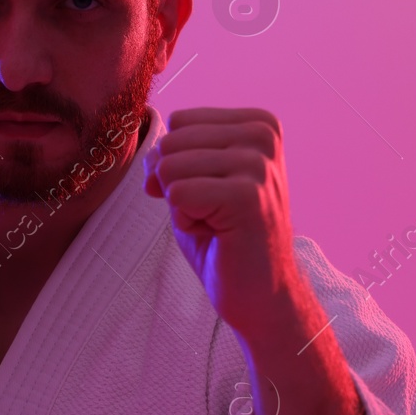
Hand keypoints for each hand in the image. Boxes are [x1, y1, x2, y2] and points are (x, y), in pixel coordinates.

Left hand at [143, 108, 308, 343]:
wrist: (260, 293)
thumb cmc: (225, 237)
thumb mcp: (192, 181)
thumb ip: (170, 155)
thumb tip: (152, 158)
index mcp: (258, 123)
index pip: (179, 122)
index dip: (179, 165)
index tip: (212, 194)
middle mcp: (263, 135)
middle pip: (171, 142)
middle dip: (176, 185)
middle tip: (213, 214)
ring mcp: (259, 164)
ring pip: (169, 166)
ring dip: (182, 205)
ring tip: (217, 223)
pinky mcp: (248, 196)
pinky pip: (177, 193)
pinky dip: (186, 222)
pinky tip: (218, 234)